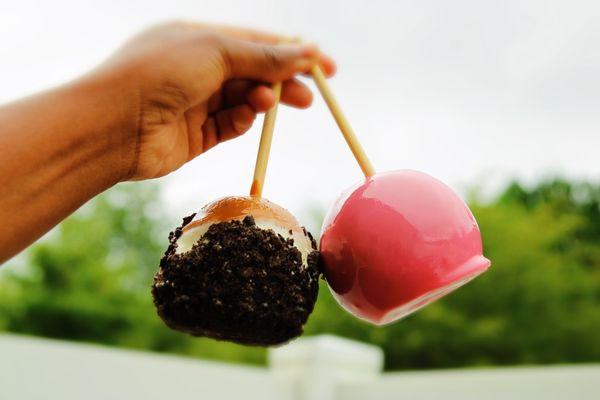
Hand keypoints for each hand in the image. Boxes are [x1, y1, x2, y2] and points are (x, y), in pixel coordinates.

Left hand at [99, 22, 335, 180]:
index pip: (256, 43)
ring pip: (246, 101)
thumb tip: (307, 51)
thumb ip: (263, 56)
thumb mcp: (216, 52)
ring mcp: (199, 102)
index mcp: (200, 39)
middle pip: (255, 74)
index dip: (292, 53)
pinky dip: (242, 121)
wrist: (113, 125)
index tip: (325, 65)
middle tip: (310, 96)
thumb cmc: (158, 72)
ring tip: (267, 102)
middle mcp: (200, 69)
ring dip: (261, 101)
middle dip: (283, 82)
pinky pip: (232, 125)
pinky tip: (243, 117)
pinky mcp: (198, 134)